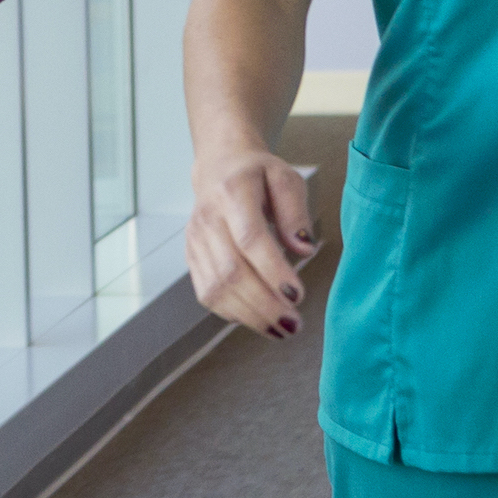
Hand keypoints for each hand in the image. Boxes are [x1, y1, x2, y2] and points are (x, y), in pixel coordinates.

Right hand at [186, 147, 317, 340]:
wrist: (218, 168)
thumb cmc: (258, 175)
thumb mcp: (286, 179)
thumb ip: (296, 212)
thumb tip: (305, 249)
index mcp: (233, 192)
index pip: (250, 238)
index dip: (272, 271)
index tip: (297, 295)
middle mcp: (208, 218)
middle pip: (231, 271)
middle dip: (264, 304)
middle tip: (294, 325)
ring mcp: (195, 240)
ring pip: (216, 288)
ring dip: (250, 316)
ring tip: (281, 329)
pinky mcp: (192, 257)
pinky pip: (208, 294)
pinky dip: (233, 313)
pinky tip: (259, 319)